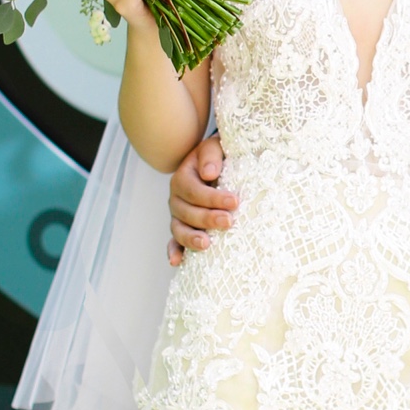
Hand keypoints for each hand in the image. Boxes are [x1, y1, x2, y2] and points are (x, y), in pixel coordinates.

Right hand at [167, 134, 236, 266]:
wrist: (216, 164)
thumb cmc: (218, 157)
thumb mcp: (214, 147)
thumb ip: (211, 155)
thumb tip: (209, 173)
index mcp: (183, 178)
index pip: (194, 190)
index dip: (213, 197)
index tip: (235, 201)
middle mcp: (176, 198)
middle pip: (187, 212)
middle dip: (208, 219)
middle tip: (229, 221)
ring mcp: (178, 216)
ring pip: (178, 229)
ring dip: (191, 238)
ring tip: (207, 244)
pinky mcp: (183, 228)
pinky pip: (175, 242)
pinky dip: (174, 251)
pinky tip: (177, 262)